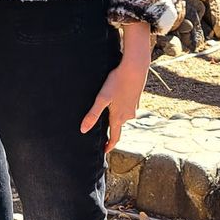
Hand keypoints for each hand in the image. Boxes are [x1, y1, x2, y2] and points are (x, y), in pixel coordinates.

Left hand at [81, 24, 151, 151]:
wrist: (135, 68)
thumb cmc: (117, 82)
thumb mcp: (102, 98)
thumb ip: (93, 114)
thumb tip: (83, 130)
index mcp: (119, 117)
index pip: (115, 137)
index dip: (109, 146)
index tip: (105, 151)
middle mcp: (128, 115)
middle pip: (118, 126)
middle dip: (111, 128)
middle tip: (102, 129)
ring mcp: (134, 107)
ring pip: (123, 115)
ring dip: (116, 116)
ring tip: (108, 111)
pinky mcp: (136, 99)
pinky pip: (127, 107)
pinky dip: (121, 106)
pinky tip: (117, 98)